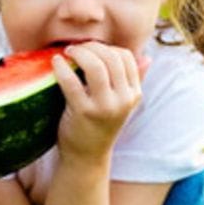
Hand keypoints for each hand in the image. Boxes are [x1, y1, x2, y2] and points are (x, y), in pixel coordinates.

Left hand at [51, 43, 148, 160]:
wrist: (86, 157)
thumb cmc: (100, 125)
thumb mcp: (121, 104)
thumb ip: (133, 80)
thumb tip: (147, 57)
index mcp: (134, 94)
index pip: (126, 57)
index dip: (106, 47)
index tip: (90, 49)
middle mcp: (124, 99)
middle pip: (111, 57)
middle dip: (91, 46)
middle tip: (74, 48)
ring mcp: (105, 106)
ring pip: (95, 66)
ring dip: (79, 53)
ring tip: (66, 52)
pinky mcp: (84, 112)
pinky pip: (72, 82)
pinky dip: (62, 67)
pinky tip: (56, 62)